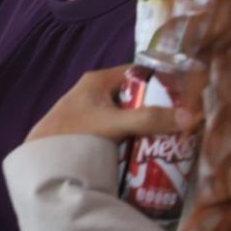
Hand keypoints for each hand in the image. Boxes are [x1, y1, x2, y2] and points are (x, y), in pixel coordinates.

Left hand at [26, 64, 198, 142]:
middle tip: (181, 122)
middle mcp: (96, 91)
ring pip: (128, 112)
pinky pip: (119, 126)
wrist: (40, 157)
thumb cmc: (73, 132)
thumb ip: (148, 119)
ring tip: (171, 136)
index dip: (162, 82)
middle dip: (158, 107)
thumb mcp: (114, 123)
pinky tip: (147, 146)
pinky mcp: (90, 128)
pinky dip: (133, 134)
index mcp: (99, 80)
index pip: (139, 73)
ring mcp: (92, 110)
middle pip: (136, 95)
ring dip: (146, 123)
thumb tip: (190, 117)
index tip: (185, 96)